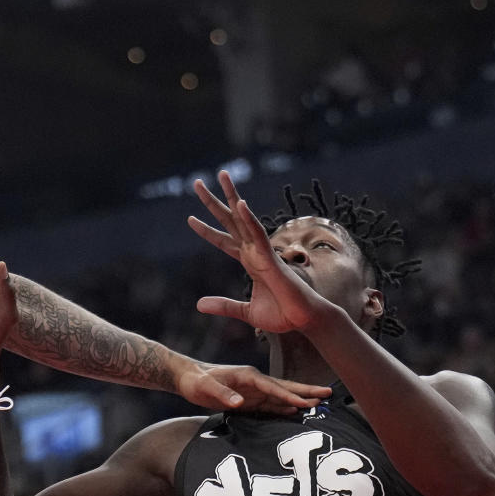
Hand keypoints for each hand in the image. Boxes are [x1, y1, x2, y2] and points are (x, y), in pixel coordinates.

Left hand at [176, 361, 329, 412]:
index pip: (273, 387)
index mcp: (248, 375)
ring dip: (300, 400)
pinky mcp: (250, 400)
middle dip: (306, 391)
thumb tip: (240, 403)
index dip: (289, 396)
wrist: (188, 377)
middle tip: (328, 393)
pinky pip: (271, 405)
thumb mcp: (205, 387)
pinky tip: (297, 412)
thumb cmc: (196, 381)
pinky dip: (285, 408)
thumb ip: (222, 394)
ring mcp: (254, 391)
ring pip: (281, 396)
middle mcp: (255, 381)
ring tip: (320, 403)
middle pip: (284, 387)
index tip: (306, 403)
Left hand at [189, 171, 329, 333]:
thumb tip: (198, 304)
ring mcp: (263, 252)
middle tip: (197, 183)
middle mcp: (255, 252)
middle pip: (230, 221)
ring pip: (244, 219)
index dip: (207, 231)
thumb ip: (224, 305)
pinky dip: (250, 219)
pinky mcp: (272, 258)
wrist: (304, 321)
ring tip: (221, 174)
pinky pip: (259, 235)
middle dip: (213, 202)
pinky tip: (241, 204)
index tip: (190, 218)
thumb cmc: (282, 315)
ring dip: (232, 196)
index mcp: (250, 262)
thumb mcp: (246, 312)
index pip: (224, 241)